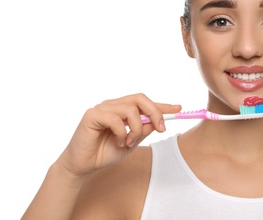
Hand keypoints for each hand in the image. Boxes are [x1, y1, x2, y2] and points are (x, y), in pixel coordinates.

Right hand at [56, 93, 180, 176]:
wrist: (83, 165)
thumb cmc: (105, 153)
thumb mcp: (131, 143)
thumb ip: (142, 131)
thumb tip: (157, 122)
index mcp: (122, 110)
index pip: (145, 103)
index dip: (162, 105)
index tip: (179, 108)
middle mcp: (113, 105)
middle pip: (140, 98)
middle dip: (155, 112)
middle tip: (161, 128)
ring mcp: (102, 108)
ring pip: (130, 109)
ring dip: (136, 128)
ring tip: (129, 142)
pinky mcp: (92, 115)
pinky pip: (115, 118)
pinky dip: (122, 132)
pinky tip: (118, 141)